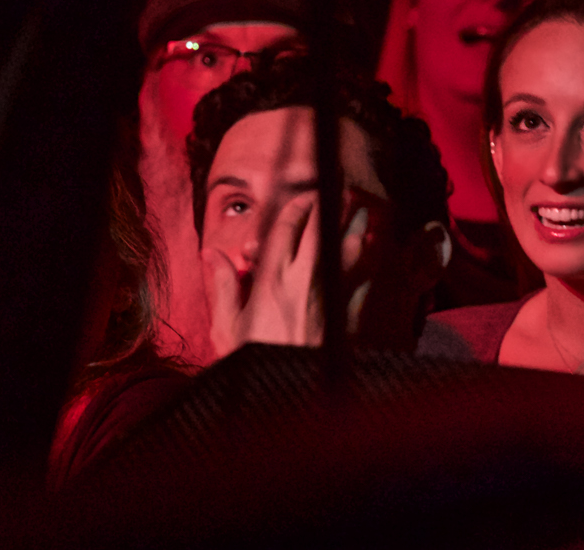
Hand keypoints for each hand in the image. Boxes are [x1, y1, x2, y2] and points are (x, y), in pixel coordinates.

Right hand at [204, 195, 369, 359]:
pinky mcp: (346, 316)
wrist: (284, 394)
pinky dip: (367, 267)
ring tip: (362, 211)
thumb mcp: (226, 326)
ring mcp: (329, 297)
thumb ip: (223, 286)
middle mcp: (303, 281)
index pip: (287, 227)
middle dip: (332, 205)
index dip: (298, 206)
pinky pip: (362, 283)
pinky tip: (372, 256)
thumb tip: (210, 253)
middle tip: (341, 187)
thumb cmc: (251, 362)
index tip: (306, 195)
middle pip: (322, 230)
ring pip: (348, 250)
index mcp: (271, 279)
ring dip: (355, 228)